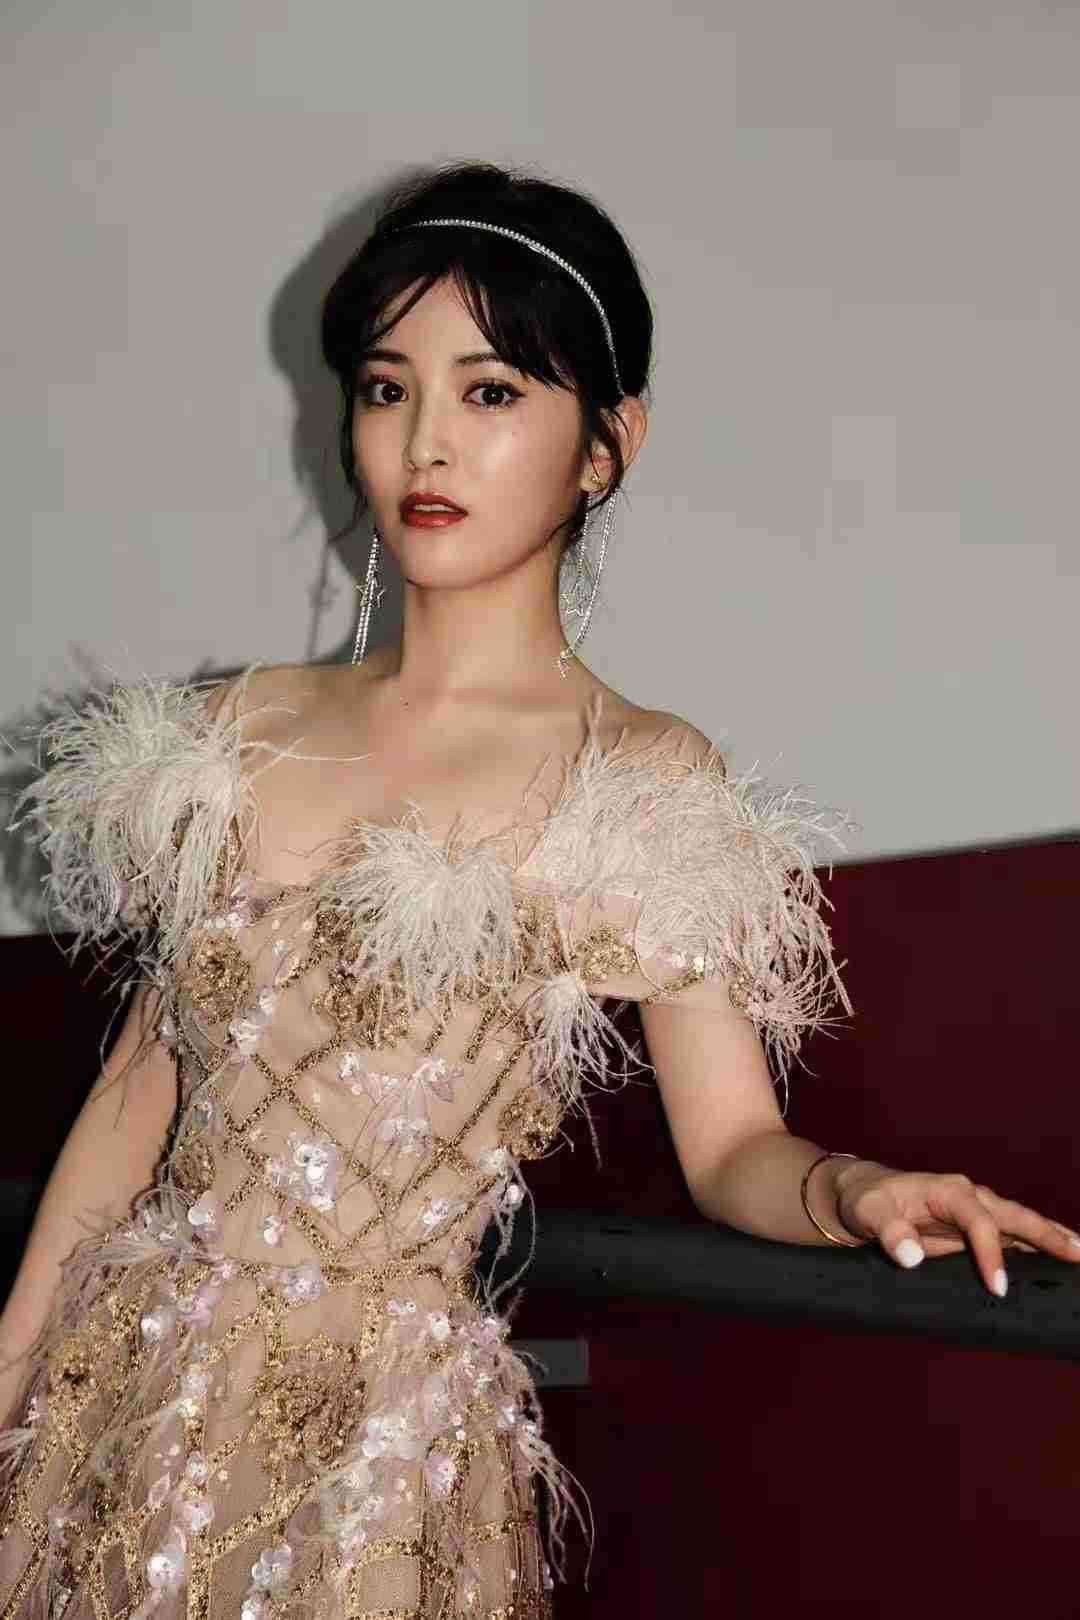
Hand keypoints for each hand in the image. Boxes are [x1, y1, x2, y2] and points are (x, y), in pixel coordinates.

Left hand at [832, 1160, 1079, 1297]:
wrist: (864, 1197)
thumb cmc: (867, 1202)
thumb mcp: (869, 1213)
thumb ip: (888, 1231)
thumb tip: (910, 1255)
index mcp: (948, 1190)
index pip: (979, 1221)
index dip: (990, 1253)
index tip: (997, 1288)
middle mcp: (969, 1197)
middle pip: (1015, 1216)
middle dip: (1048, 1235)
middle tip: (1079, 1255)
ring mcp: (976, 1212)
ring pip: (1020, 1225)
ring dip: (1051, 1239)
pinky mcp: (976, 1228)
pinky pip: (1012, 1237)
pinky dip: (1036, 1248)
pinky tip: (1055, 1262)